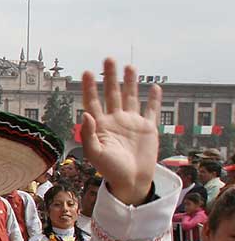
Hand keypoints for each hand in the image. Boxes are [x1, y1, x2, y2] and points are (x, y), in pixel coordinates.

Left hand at [80, 59, 160, 205]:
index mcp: (100, 125)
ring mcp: (132, 123)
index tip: (86, 73)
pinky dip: (153, 99)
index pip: (93, 102)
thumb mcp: (95, 153)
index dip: (90, 88)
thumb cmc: (109, 170)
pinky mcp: (148, 128)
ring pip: (131, 97)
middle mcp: (115, 120)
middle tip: (108, 59)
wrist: (131, 181)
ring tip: (129, 67)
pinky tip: (154, 87)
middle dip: (110, 77)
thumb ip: (88, 134)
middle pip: (112, 94)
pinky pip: (151, 110)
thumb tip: (86, 114)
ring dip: (130, 82)